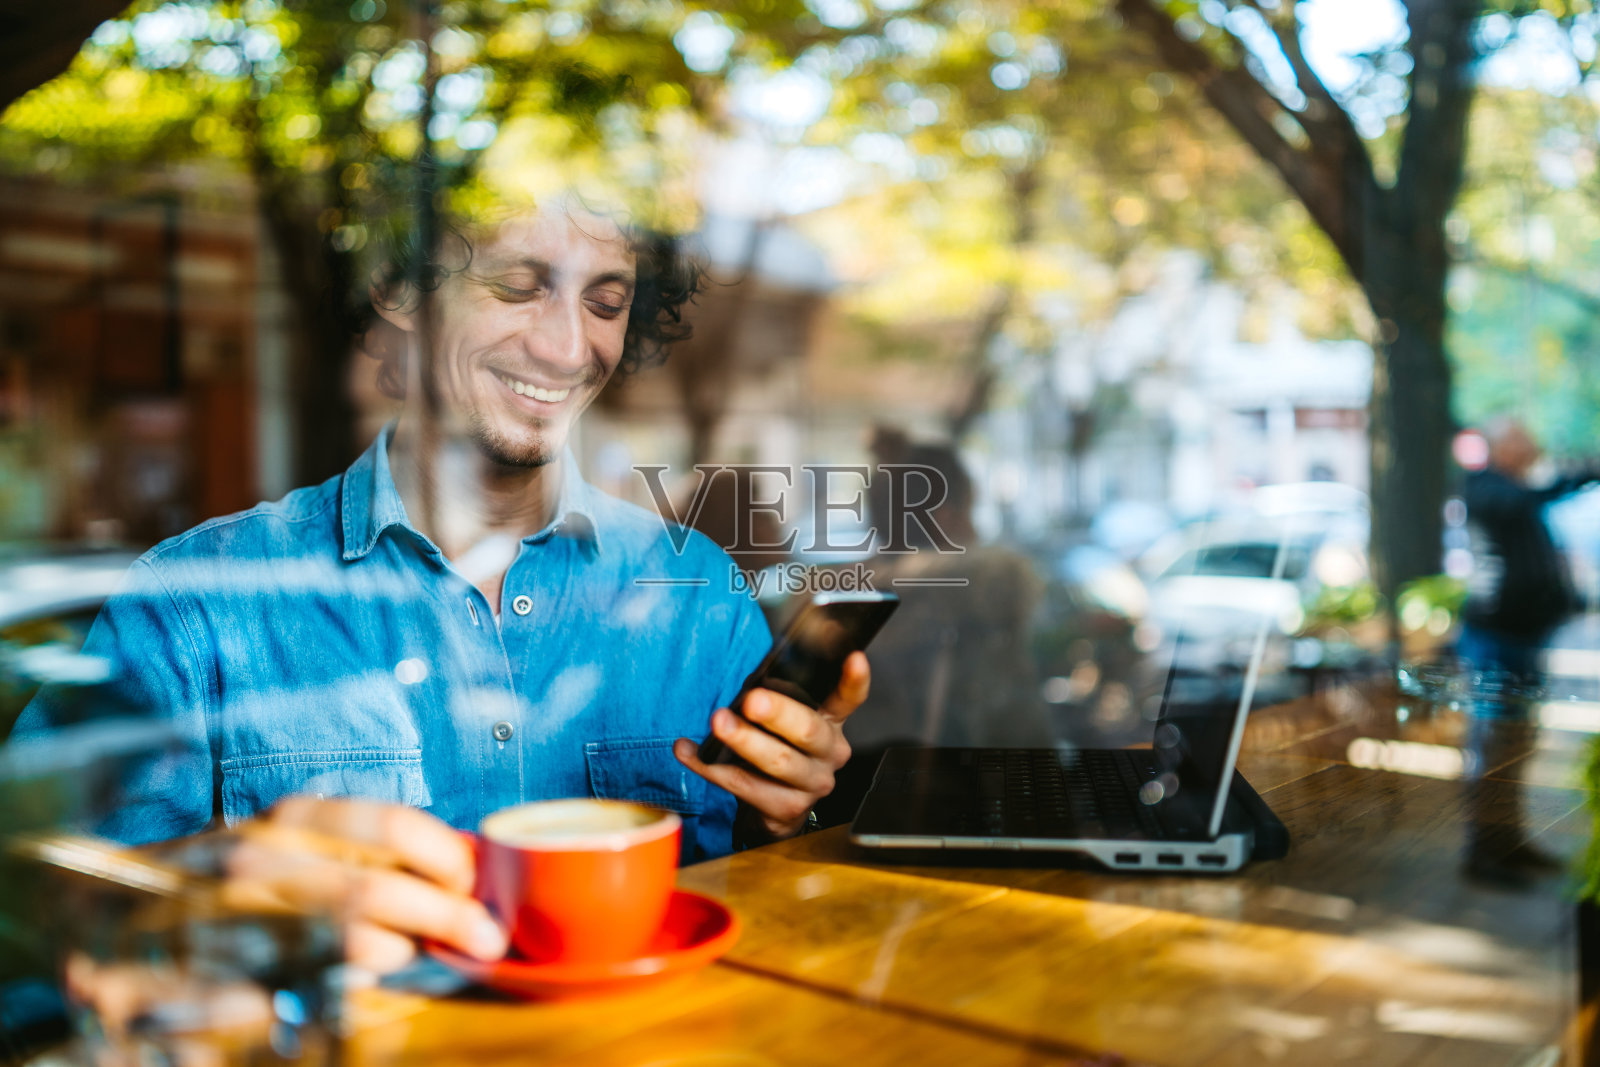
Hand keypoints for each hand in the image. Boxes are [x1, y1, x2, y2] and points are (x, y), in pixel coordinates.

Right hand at [220, 796, 506, 973]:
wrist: (121, 918)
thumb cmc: (234, 879)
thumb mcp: (295, 841)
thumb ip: (364, 849)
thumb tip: (459, 872)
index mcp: (288, 820)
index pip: (391, 827)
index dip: (446, 857)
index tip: (470, 881)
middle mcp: (257, 862)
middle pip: (377, 891)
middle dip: (444, 918)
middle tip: (480, 937)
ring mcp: (226, 920)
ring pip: (349, 947)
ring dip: (396, 956)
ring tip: (403, 955)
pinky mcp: (211, 982)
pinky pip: (307, 997)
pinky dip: (345, 995)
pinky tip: (352, 988)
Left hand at [674, 652, 869, 841]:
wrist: (774, 808)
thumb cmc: (777, 750)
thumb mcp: (784, 723)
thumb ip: (777, 701)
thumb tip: (747, 682)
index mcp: (831, 723)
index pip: (849, 698)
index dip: (854, 680)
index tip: (853, 657)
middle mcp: (830, 753)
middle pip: (808, 731)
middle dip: (779, 714)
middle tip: (752, 701)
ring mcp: (813, 783)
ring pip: (779, 761)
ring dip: (744, 740)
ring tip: (718, 723)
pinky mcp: (788, 808)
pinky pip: (746, 786)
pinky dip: (713, 769)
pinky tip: (690, 754)